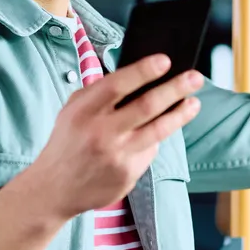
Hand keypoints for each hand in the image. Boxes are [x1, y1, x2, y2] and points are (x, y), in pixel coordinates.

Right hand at [23, 54, 203, 220]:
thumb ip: (99, 93)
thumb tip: (138, 76)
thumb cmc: (67, 142)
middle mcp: (101, 133)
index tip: (166, 60)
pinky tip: (160, 130)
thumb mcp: (72, 111)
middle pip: (147, 106)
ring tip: (194, 102)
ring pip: (158, 130)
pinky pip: (150, 150)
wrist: (55, 188)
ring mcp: (116, 155)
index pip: (118, 85)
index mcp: (84, 111)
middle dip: (175, 88)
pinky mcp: (128, 174)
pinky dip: (156, 138)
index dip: (144, 71)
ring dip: (180, 114)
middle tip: (195, 77)